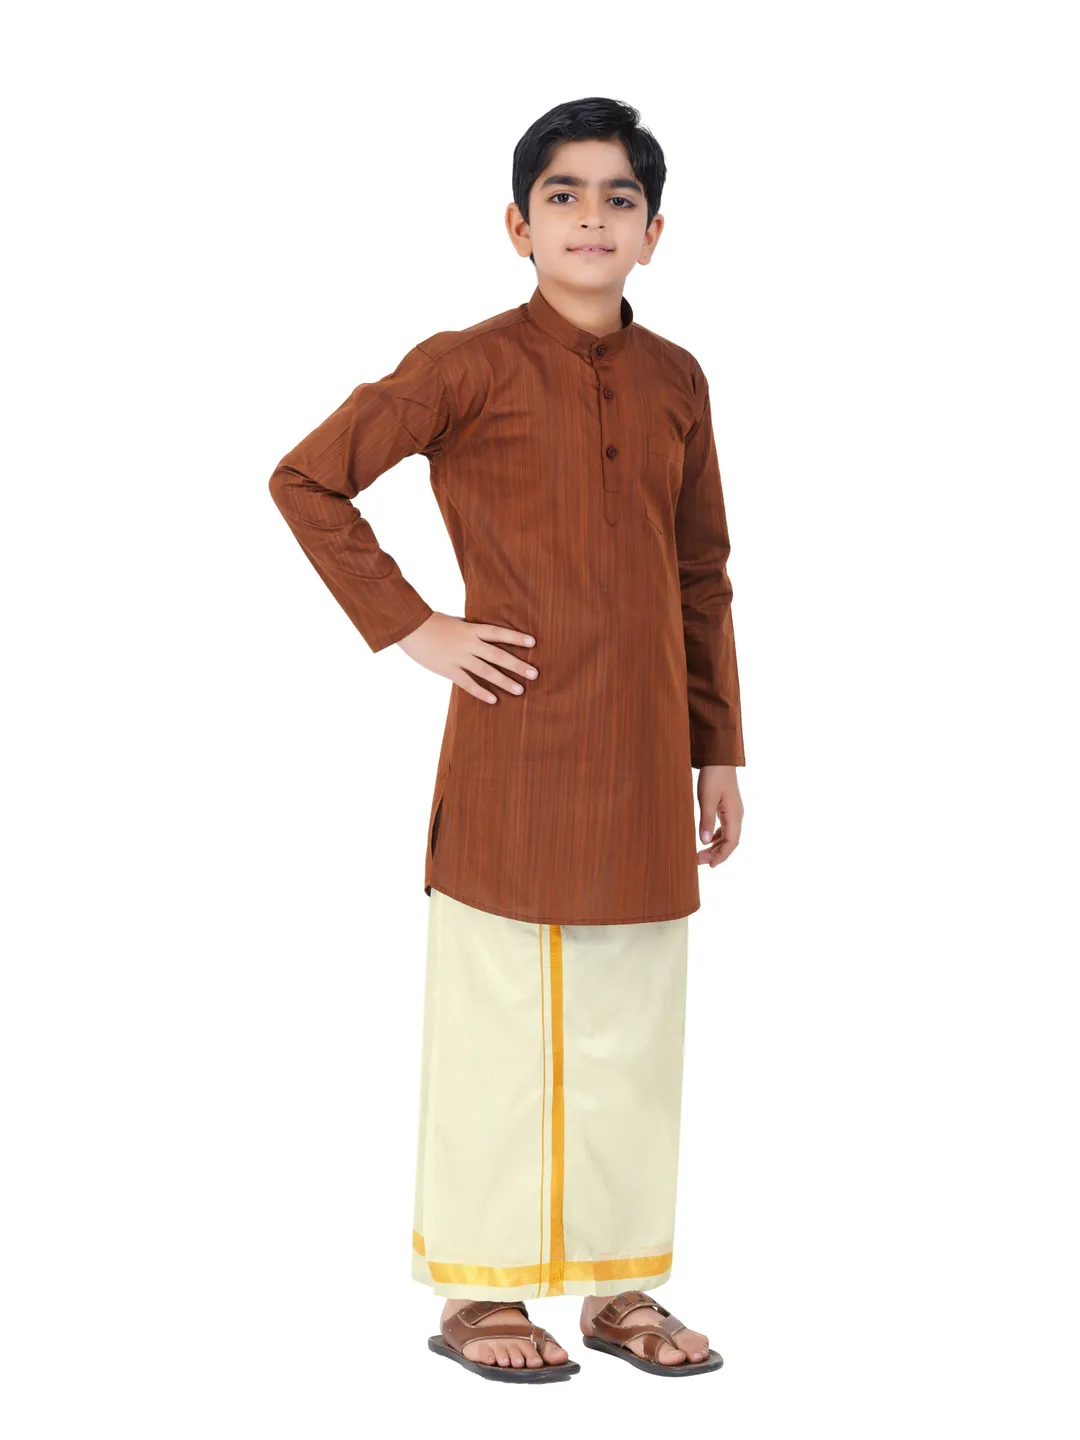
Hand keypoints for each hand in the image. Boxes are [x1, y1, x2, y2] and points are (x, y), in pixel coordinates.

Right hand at [397, 612, 538, 703]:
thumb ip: (470, 630)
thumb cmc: (432, 623)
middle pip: (498, 655)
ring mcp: (459, 658)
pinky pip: (468, 683)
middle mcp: (469, 644)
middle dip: (518, 665)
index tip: (533, 643)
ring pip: (487, 671)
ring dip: (504, 681)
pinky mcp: (449, 670)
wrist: (410, 628)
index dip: (516, 637)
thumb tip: (485, 636)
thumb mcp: (455, 622)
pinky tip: (494, 700)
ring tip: (520, 690)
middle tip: (534, 674)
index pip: (499, 633)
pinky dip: (481, 692)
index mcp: (471, 629)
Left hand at [696, 764, 742, 866]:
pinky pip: (725, 827)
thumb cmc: (713, 776)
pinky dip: (716, 836)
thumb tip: (703, 842)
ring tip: (701, 853)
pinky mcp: (728, 807)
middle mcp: (737, 815)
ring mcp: (734, 811)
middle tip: (699, 861)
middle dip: (716, 854)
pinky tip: (706, 839)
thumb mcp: (706, 799)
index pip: (731, 842)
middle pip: (730, 841)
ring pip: (727, 835)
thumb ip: (706, 821)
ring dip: (716, 846)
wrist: (719, 758)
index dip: (722, 856)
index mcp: (734, 815)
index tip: (710, 866)